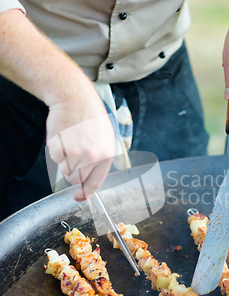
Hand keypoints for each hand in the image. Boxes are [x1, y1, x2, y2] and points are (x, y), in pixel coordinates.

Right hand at [46, 82, 114, 200]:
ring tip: (69, 140)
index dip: (86, 192)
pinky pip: (55, 158)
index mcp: (107, 154)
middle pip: (76, 178)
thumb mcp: (103, 138)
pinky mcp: (62, 147)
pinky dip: (55, 149)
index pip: (96, 182)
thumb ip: (98, 159)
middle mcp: (94, 156)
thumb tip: (88, 184)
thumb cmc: (89, 117)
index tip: (78, 197)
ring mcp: (77, 152)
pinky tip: (62, 135)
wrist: (74, 97)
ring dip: (64, 159)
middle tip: (72, 153)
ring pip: (64, 170)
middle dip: (72, 170)